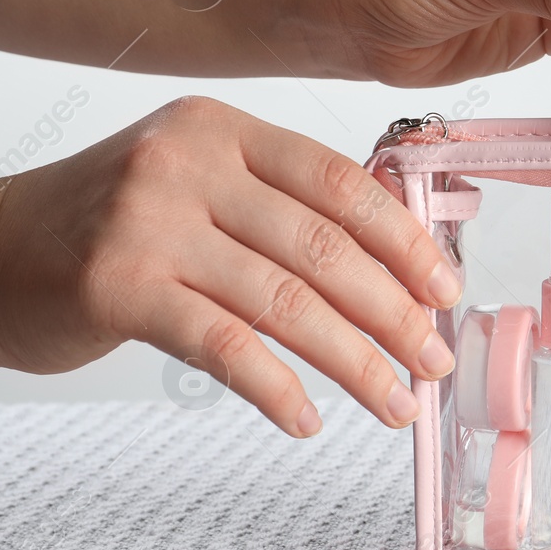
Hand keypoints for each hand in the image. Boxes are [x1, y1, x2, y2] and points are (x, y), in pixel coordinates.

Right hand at [0, 96, 461, 436]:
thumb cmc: (105, 226)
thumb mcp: (195, 184)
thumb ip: (279, 207)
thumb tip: (394, 267)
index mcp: (223, 130)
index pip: (340, 183)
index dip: (405, 242)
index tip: (445, 289)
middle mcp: (187, 164)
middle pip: (324, 248)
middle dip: (394, 314)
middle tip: (433, 360)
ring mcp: (148, 223)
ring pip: (286, 303)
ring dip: (355, 363)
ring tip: (394, 402)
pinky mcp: (116, 286)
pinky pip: (224, 346)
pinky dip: (276, 389)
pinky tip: (306, 419)